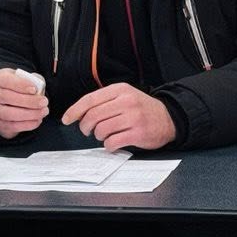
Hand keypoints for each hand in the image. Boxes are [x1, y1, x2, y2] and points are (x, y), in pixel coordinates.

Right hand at [0, 68, 48, 139]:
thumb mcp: (27, 80)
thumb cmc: (20, 89)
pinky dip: (27, 124)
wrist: (10, 105)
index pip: (5, 79)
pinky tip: (37, 120)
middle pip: (7, 97)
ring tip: (43, 111)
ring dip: (29, 114)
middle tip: (44, 102)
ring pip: (9, 113)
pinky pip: (13, 126)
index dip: (20, 84)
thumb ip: (35, 80)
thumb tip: (39, 86)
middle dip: (29, 101)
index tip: (35, 89)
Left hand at [61, 84, 175, 150]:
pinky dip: (108, 146)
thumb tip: (80, 113)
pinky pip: (112, 142)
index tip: (67, 119)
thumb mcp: (125, 96)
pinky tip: (113, 143)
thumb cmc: (142, 109)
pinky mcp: (137, 133)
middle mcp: (126, 101)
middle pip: (93, 116)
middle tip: (87, 131)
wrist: (169, 118)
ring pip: (101, 130)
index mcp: (120, 90)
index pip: (90, 99)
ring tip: (105, 136)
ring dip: (98, 136)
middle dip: (85, 126)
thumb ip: (105, 101)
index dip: (74, 110)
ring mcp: (133, 117)